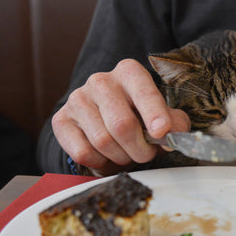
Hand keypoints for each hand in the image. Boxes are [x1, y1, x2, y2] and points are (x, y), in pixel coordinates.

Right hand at [52, 59, 190, 175]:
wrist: (104, 121)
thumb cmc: (139, 117)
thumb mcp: (162, 116)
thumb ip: (174, 122)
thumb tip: (173, 133)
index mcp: (129, 72)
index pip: (144, 92)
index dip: (154, 114)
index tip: (162, 132)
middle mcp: (100, 81)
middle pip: (122, 124)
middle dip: (139, 149)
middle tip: (146, 155)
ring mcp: (77, 99)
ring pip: (103, 141)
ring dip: (121, 157)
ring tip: (127, 153)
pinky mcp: (61, 120)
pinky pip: (83, 153)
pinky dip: (100, 162)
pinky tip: (105, 155)